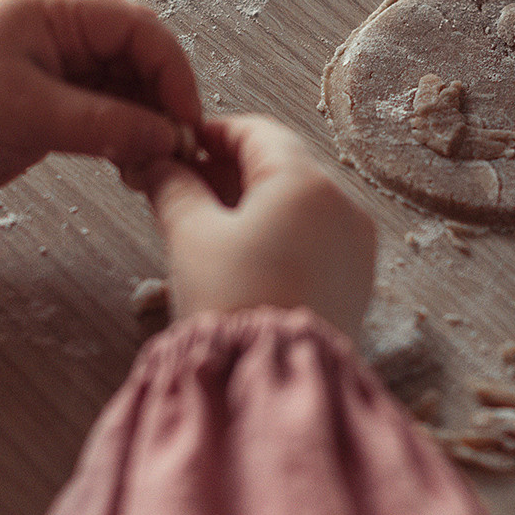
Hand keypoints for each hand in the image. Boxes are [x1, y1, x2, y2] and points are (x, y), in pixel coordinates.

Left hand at [0, 0, 200, 199]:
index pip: (139, 28)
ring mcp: (55, 67)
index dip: (172, 72)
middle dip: (162, 99)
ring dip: (144, 122)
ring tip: (154, 163)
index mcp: (53, 9)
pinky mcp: (48, 103)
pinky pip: (104, 112)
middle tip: (177, 149)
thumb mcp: (33, 116)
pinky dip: (122, 136)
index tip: (187, 121)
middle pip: (138, 56)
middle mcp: (59, 30)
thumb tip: (170, 138)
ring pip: (125, 88)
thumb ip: (109, 124)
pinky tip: (131, 164)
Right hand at [139, 115, 375, 335]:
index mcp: (306, 181)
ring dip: (252, 203)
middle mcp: (344, 204)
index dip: (212, 134)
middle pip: (281, 165)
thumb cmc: (232, 302)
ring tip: (204, 222)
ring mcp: (356, 243)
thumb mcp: (190, 236)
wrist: (271, 383)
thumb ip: (173, 188)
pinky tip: (241, 253)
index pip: (256, 131)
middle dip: (229, 171)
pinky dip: (279, 233)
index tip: (178, 146)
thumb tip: (158, 164)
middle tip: (181, 186)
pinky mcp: (357, 278)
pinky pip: (315, 237)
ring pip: (299, 203)